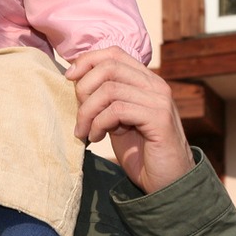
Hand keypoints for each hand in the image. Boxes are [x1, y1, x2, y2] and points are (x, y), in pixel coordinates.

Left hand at [65, 48, 193, 194]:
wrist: (167, 182)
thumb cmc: (140, 152)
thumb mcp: (117, 120)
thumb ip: (105, 99)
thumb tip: (75, 80)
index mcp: (146, 81)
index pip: (114, 53)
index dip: (87, 60)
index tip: (68, 78)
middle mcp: (156, 85)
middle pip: (109, 67)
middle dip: (84, 89)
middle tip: (79, 116)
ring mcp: (159, 100)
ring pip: (109, 89)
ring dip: (87, 112)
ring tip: (84, 132)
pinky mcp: (159, 118)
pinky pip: (118, 110)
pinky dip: (99, 124)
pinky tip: (96, 139)